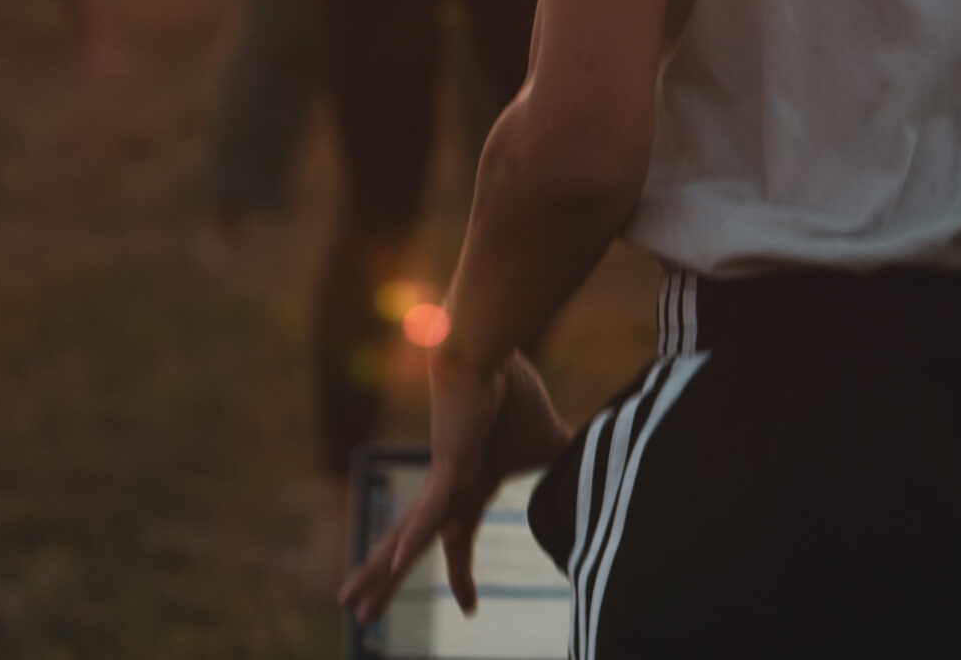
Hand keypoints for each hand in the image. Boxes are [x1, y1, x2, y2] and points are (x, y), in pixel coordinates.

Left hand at [340, 347, 570, 621]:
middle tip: (356, 614)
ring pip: (408, 535)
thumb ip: (564, 463)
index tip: (469, 608)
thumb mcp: (550, 441)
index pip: (458, 538)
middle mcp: (449, 487)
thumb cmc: (513, 388)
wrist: (489, 345)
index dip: (461, 572)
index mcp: (468, 484)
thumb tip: (608, 476)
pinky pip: (433, 508)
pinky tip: (400, 561)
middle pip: (410, 544)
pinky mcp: (451, 461)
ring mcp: (447, 476)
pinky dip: (416, 535)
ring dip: (382, 572)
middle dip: (383, 580)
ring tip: (352, 608)